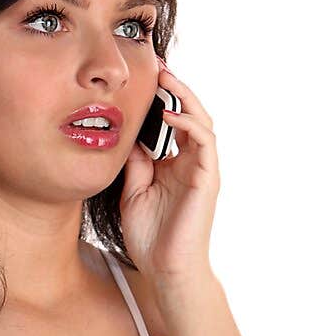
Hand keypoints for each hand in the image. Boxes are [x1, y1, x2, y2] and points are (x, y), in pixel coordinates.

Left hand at [119, 57, 219, 289]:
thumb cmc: (150, 238)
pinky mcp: (208, 179)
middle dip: (175, 87)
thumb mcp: (132, 190)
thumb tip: (126, 133)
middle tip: (156, 64)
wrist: (166, 271)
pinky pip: (205, 141)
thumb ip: (134, 162)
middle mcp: (191, 163)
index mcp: (173, 165)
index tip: (141, 78)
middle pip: (189, 113)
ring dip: (185, 96)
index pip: (170, 122)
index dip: (159, 99)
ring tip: (166, 78)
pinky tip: (171, 114)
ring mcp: (202, 170)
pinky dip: (190, 124)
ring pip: (201, 121)